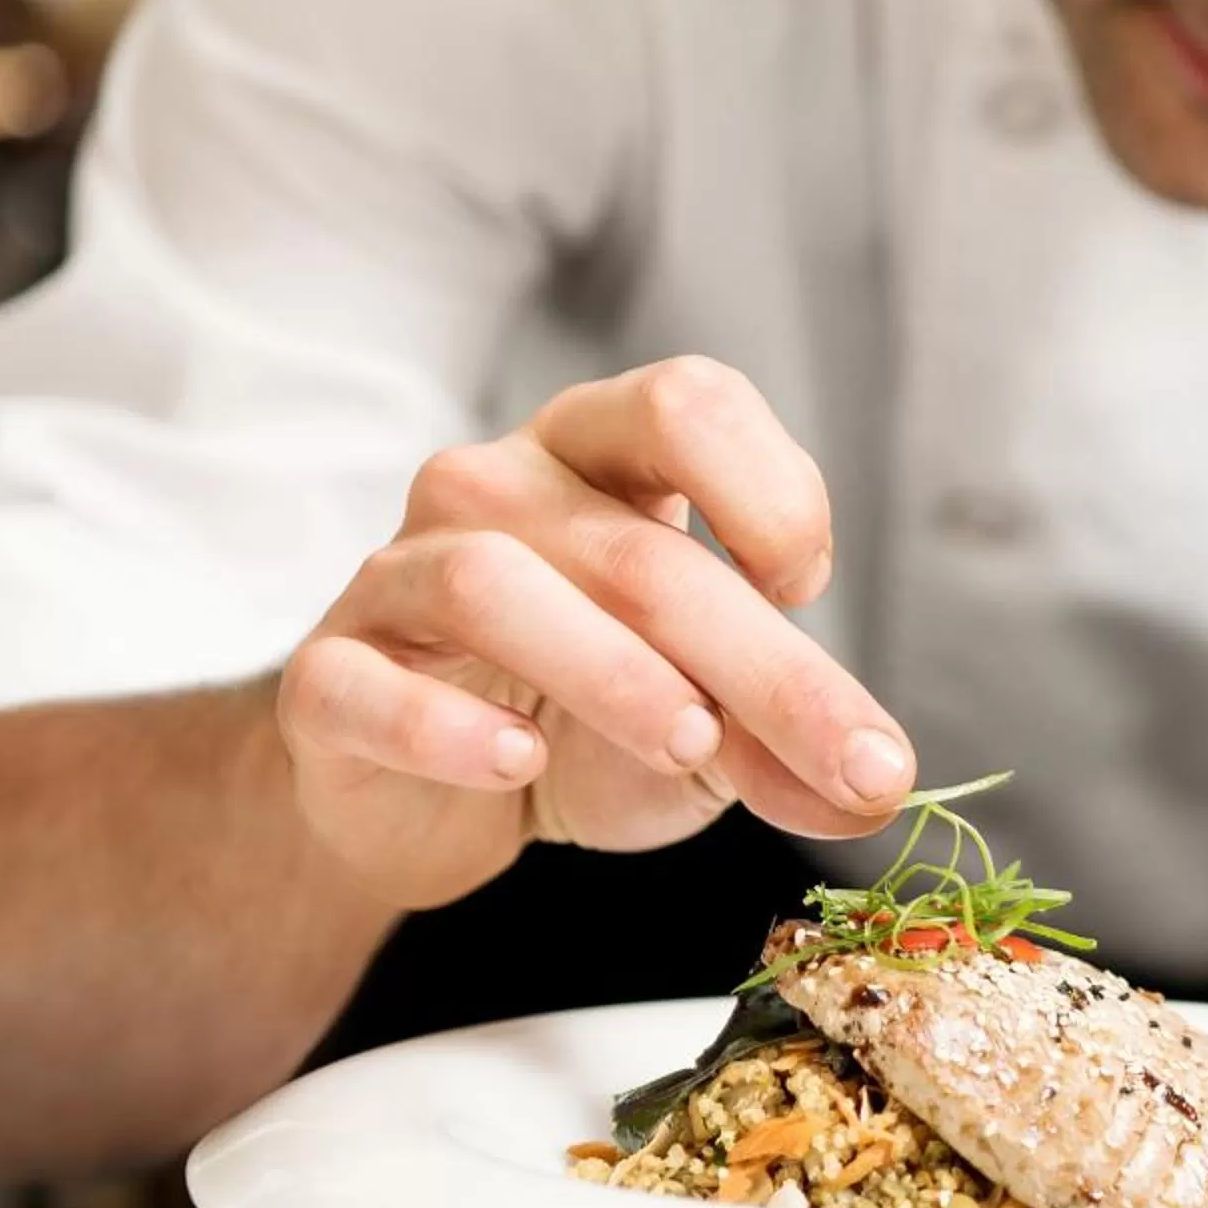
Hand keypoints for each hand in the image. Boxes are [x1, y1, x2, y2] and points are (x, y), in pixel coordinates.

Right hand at [277, 356, 914, 908]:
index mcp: (604, 458)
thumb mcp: (712, 727)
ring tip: (689, 741)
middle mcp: (498, 487)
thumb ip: (791, 743)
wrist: (428, 804)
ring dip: (612, 671)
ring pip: (498, 584)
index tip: (809, 587)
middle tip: (845, 760)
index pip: (687, 403)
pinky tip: (518, 767)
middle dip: (759, 660)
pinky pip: (369, 684)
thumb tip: (880, 788)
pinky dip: (448, 728)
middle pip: (634, 545)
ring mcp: (401, 575)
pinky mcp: (328, 676)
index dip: (770, 486)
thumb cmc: (584, 720)